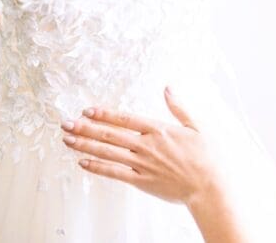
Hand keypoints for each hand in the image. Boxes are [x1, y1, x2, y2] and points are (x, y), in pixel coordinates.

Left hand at [60, 86, 221, 207]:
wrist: (208, 186)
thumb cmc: (206, 157)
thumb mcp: (197, 126)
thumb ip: (179, 107)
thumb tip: (168, 88)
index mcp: (159, 129)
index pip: (125, 119)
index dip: (105, 114)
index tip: (87, 110)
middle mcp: (147, 145)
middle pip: (110, 134)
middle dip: (86, 128)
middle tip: (66, 123)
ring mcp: (142, 164)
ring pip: (108, 152)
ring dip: (86, 145)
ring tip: (68, 140)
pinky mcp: (141, 181)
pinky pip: (114, 173)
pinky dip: (98, 167)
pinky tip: (83, 162)